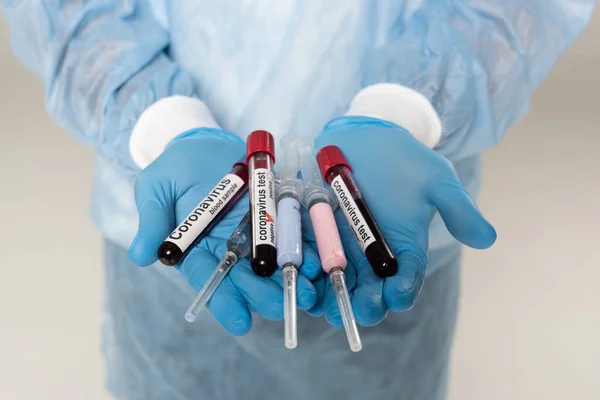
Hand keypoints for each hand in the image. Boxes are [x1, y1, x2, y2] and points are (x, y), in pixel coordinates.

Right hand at [128, 128, 320, 334]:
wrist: (208, 141)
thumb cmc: (178, 166)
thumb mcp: (157, 186)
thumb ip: (153, 218)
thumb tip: (141, 255)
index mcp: (199, 249)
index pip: (210, 280)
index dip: (225, 302)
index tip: (240, 323)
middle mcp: (230, 247)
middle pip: (248, 278)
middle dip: (265, 296)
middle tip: (283, 307)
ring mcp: (257, 232)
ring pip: (275, 262)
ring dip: (291, 279)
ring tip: (308, 293)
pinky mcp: (278, 213)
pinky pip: (294, 233)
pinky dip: (306, 248)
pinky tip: (318, 262)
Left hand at [314, 116, 495, 326]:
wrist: (363, 134)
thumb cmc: (402, 158)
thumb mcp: (435, 179)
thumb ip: (457, 208)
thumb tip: (487, 239)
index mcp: (402, 248)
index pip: (404, 280)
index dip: (401, 291)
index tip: (395, 296)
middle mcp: (371, 254)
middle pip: (369, 291)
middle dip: (363, 304)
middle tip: (358, 309)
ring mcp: (342, 244)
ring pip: (337, 281)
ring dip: (330, 297)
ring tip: (323, 302)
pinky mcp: (317, 230)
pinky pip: (309, 256)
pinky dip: (306, 269)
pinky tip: (302, 275)